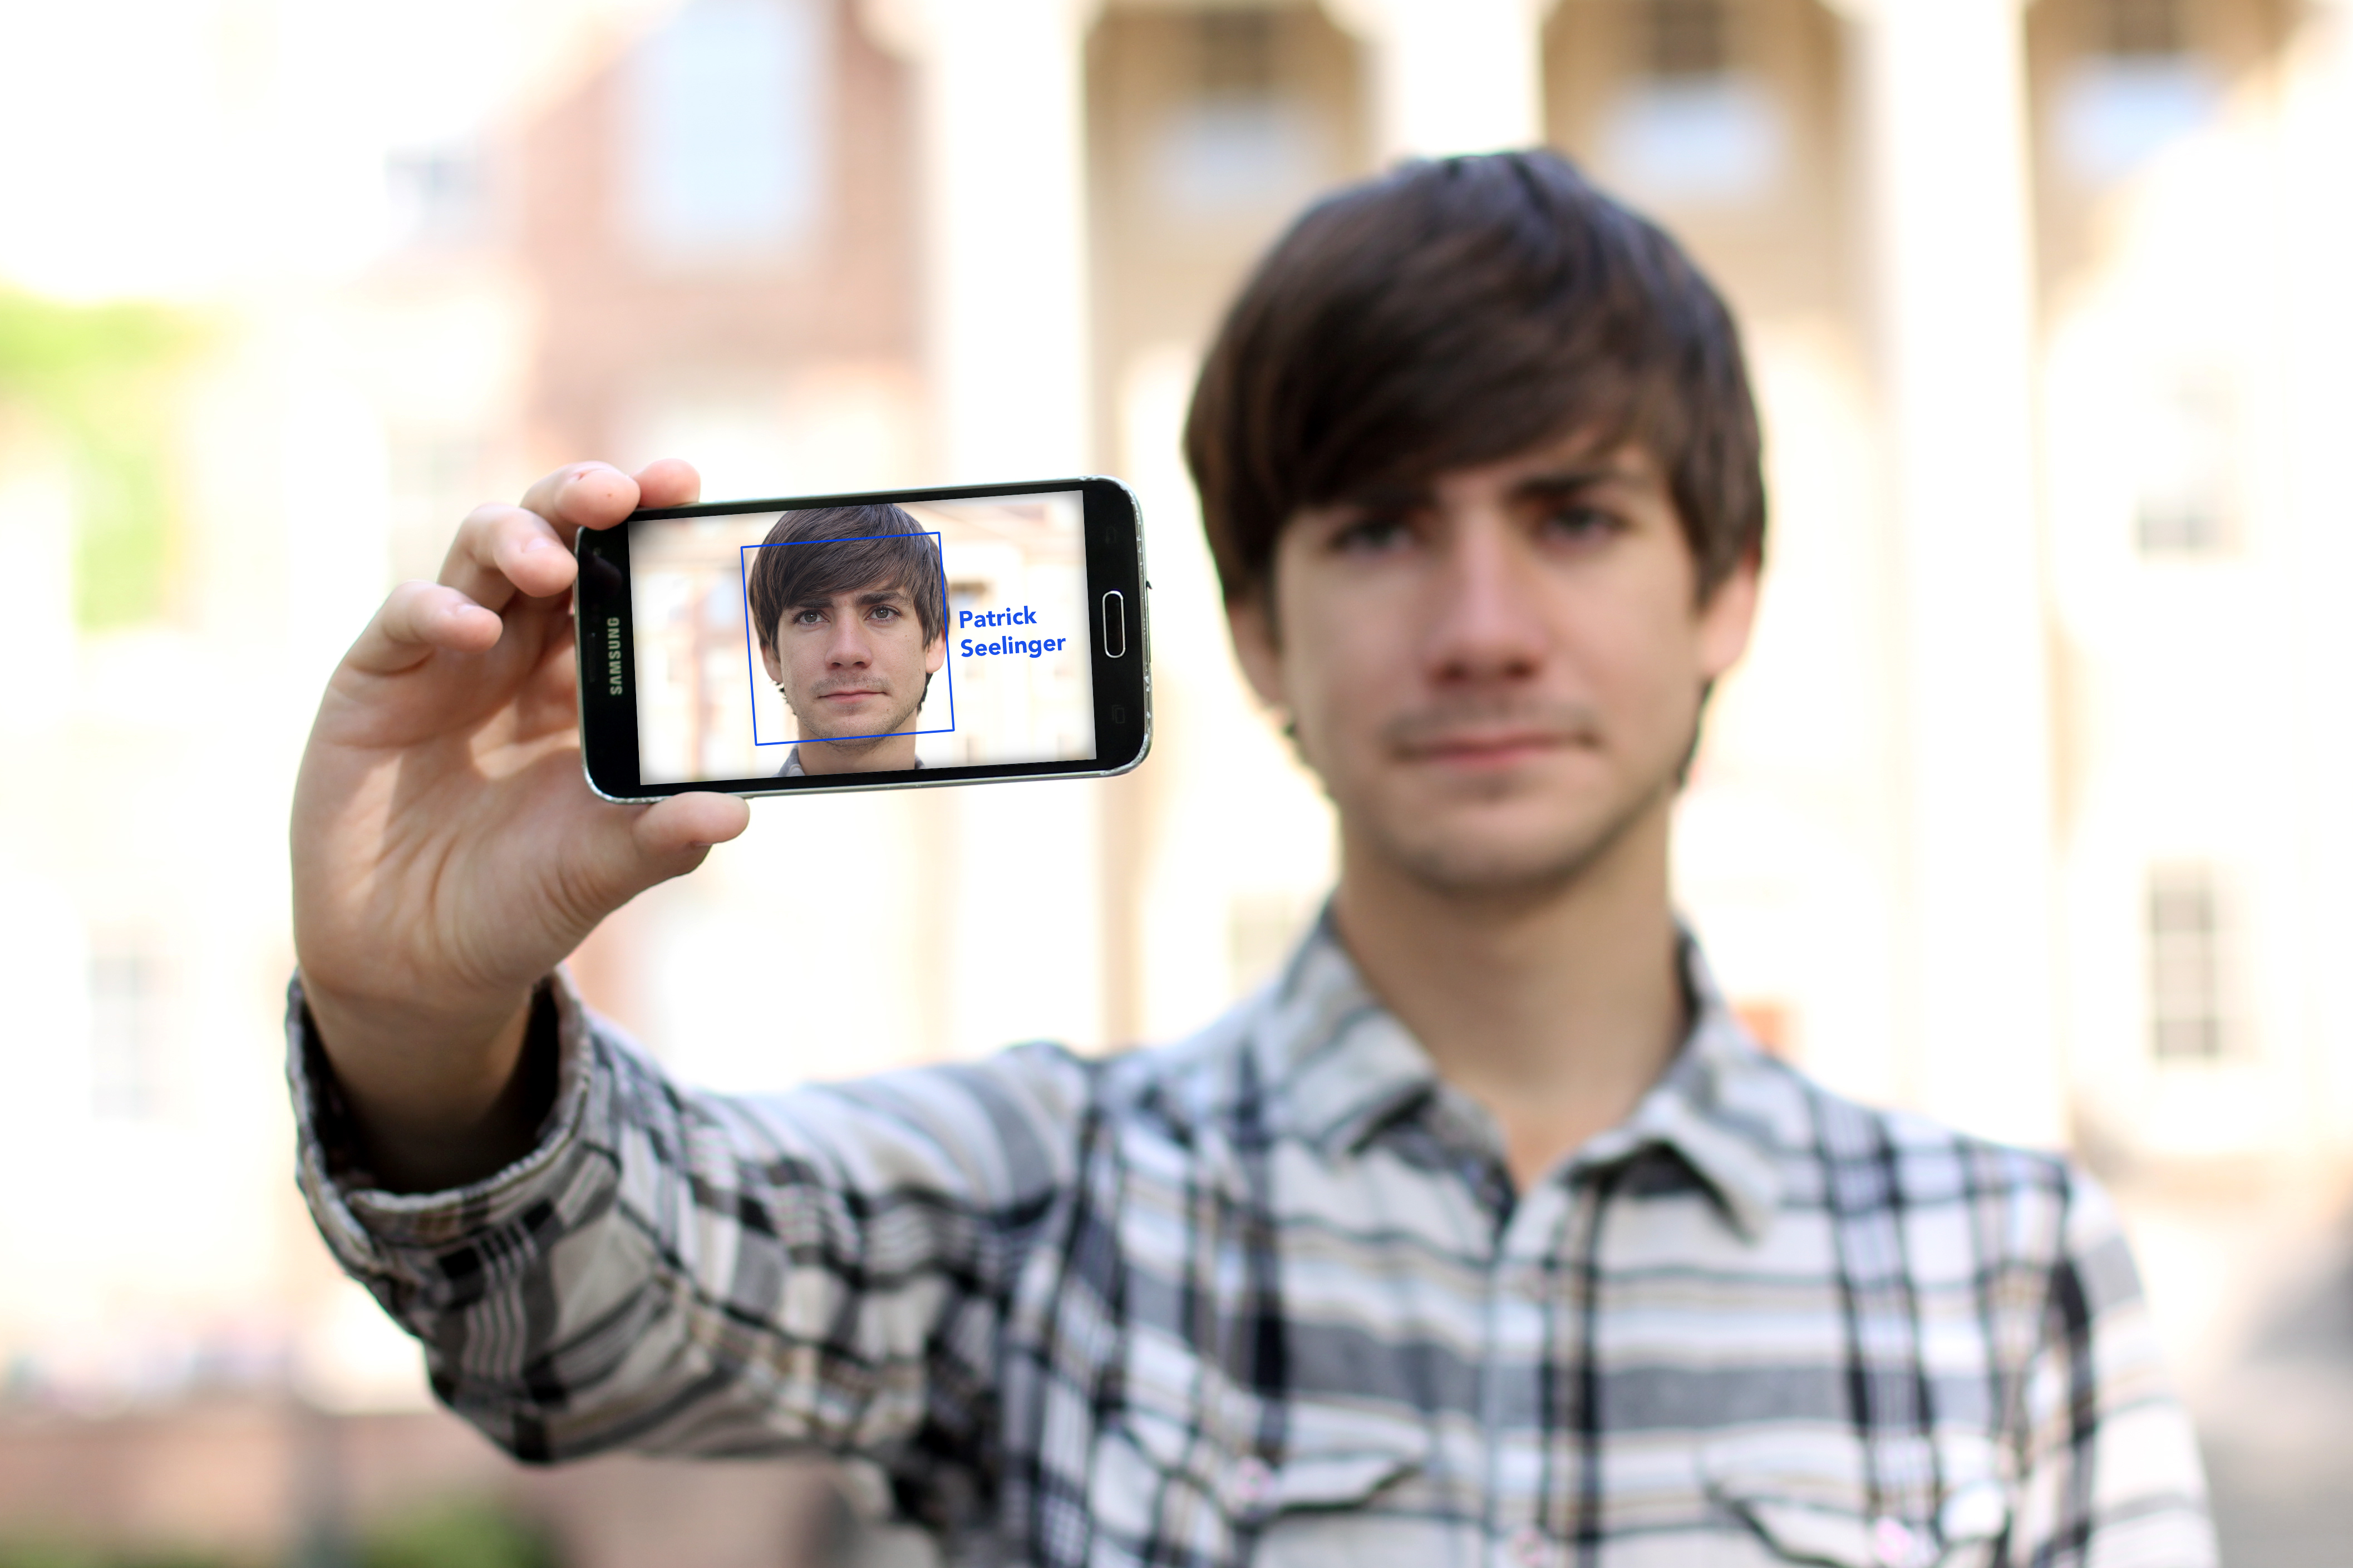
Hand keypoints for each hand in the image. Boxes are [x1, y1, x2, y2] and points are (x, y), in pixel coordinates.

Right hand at [291, 460, 749, 1187]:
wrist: (417, 964)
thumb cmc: (519, 903)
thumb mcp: (599, 873)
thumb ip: (662, 841)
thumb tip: (735, 813)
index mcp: (590, 680)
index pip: (626, 579)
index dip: (653, 529)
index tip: (692, 491)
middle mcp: (523, 650)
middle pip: (556, 537)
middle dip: (591, 500)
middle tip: (633, 492)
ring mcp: (448, 656)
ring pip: (482, 551)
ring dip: (523, 537)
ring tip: (558, 561)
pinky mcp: (377, 679)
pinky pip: (408, 616)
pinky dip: (441, 609)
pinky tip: (475, 629)